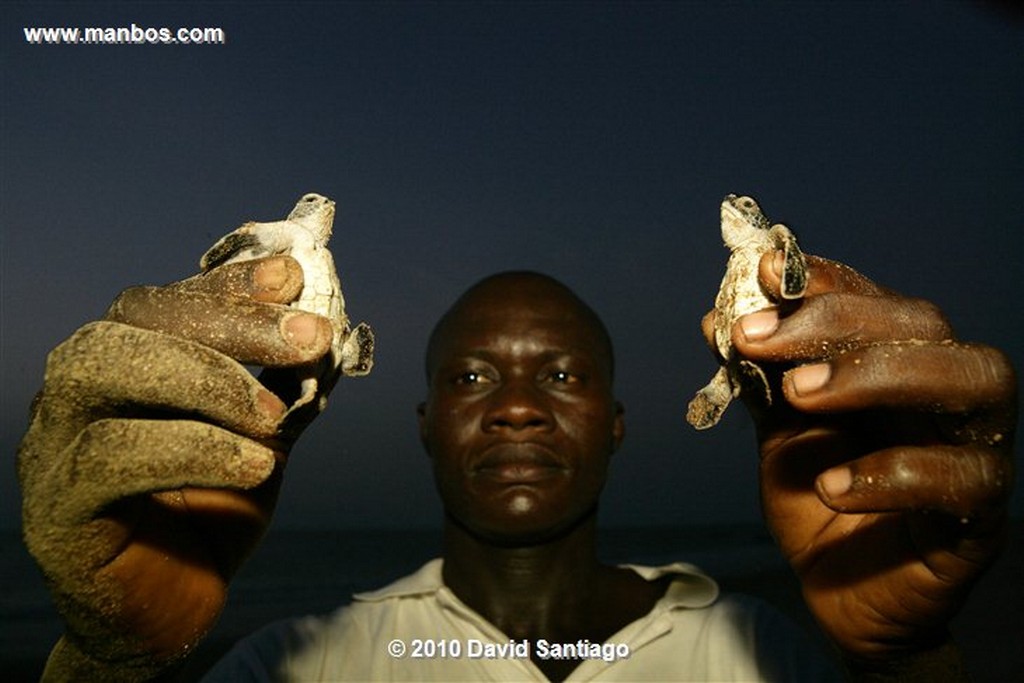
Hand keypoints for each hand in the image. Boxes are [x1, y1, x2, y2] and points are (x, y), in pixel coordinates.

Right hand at [18, 256, 333, 679]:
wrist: (173, 612)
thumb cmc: (212, 515)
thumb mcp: (261, 439)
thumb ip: (283, 385)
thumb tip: (327, 329)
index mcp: (124, 364)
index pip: (164, 303)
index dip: (228, 284)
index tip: (293, 279)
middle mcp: (78, 391)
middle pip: (131, 322)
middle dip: (227, 323)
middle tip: (308, 340)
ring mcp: (53, 445)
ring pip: (103, 372)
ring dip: (206, 381)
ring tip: (277, 418)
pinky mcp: (55, 507)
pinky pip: (107, 457)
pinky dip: (192, 450)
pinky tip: (255, 467)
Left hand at [707, 252, 1015, 662]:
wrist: (836, 593)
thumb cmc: (815, 500)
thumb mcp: (779, 431)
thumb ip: (760, 378)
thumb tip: (717, 319)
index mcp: (899, 363)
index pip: (877, 300)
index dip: (824, 281)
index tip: (762, 272)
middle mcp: (948, 393)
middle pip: (927, 324)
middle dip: (838, 322)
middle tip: (760, 338)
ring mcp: (976, 447)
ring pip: (975, 379)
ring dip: (877, 375)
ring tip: (799, 395)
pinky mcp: (982, 513)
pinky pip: (966, 478)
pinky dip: (892, 473)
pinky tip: (830, 484)